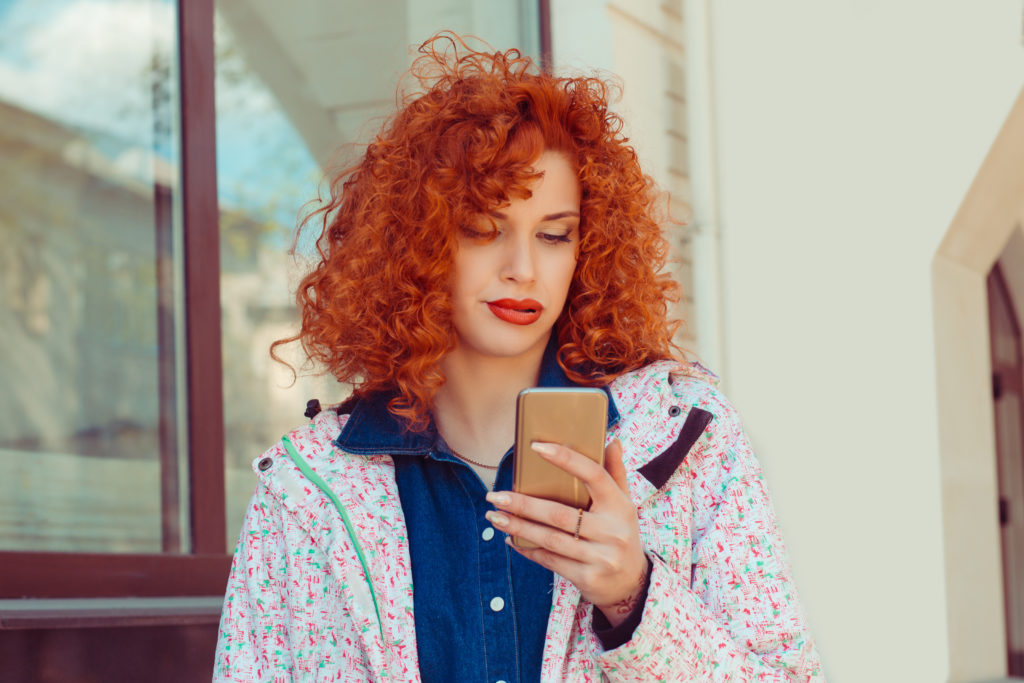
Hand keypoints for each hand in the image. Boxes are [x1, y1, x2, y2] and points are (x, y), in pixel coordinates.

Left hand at [485, 439, 649, 625]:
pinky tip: (511, 540)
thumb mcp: (624, 504)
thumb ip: (615, 473)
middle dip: (523, 504)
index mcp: (620, 505)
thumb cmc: (620, 533)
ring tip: (495, 517)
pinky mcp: (587, 578)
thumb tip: (612, 441)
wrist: (631, 583)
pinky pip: (550, 560)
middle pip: (559, 514)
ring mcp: (600, 556)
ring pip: (550, 539)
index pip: (594, 475)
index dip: (566, 459)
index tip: (536, 447)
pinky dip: (528, 549)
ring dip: (518, 528)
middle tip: (495, 496)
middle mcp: (612, 531)